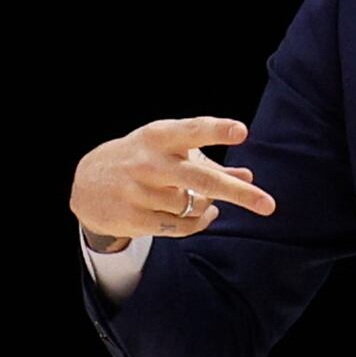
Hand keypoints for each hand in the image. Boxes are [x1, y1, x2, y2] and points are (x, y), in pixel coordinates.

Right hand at [68, 117, 275, 244]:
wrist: (87, 184)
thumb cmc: (141, 161)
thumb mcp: (168, 151)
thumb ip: (210, 162)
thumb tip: (249, 176)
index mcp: (159, 136)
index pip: (193, 130)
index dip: (217, 131)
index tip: (242, 131)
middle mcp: (149, 162)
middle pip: (200, 179)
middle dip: (236, 193)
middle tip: (269, 204)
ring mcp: (140, 192)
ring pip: (192, 206)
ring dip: (207, 206)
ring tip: (205, 202)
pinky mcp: (135, 217)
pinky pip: (180, 226)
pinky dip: (199, 223)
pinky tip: (205, 217)